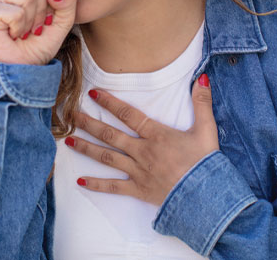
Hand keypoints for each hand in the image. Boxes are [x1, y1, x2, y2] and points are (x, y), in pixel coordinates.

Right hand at [0, 0, 77, 64]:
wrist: (21, 69)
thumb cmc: (38, 44)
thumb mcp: (62, 21)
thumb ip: (69, 2)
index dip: (54, 0)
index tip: (46, 17)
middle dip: (43, 11)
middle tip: (33, 27)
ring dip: (31, 21)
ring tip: (23, 30)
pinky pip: (17, 12)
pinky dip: (20, 28)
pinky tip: (13, 34)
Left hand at [65, 74, 218, 205]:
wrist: (207, 198)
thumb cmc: (206, 164)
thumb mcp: (207, 130)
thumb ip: (203, 102)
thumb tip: (203, 78)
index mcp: (156, 134)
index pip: (128, 114)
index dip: (110, 103)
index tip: (93, 93)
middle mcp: (142, 151)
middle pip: (110, 134)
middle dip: (89, 123)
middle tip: (70, 115)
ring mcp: (138, 171)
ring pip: (107, 157)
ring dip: (87, 148)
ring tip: (68, 140)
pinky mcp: (139, 190)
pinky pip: (114, 187)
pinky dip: (96, 185)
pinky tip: (81, 182)